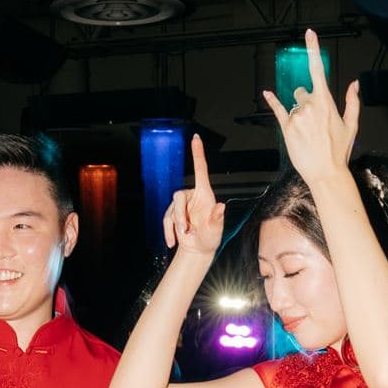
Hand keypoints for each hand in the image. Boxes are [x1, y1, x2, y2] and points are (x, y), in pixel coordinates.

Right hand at [162, 137, 224, 259]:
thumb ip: (217, 219)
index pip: (200, 169)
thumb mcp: (216, 230)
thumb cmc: (210, 238)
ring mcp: (181, 205)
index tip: (195, 138)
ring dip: (174, 226)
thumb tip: (221, 207)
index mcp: (205, 194)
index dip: (197, 153)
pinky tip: (173, 241)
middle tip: (185, 230)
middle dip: (179, 215)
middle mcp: (192, 196)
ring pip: (171, 210)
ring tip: (184, 236)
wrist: (198, 250)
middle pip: (178, 196)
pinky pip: (166, 219)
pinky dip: (168, 232)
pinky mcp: (172, 213)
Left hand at [262, 29, 360, 186]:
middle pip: (302, 92)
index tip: (309, 33)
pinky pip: (277, 109)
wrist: (326, 173)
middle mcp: (309, 105)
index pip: (318, 69)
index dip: (313, 49)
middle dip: (306, 101)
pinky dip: (272, 101)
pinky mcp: (286, 127)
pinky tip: (268, 93)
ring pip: (294, 105)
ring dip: (299, 114)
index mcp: (326, 101)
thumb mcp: (352, 124)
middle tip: (313, 122)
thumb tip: (354, 84)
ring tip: (307, 133)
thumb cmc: (339, 151)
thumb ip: (352, 101)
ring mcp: (296, 115)